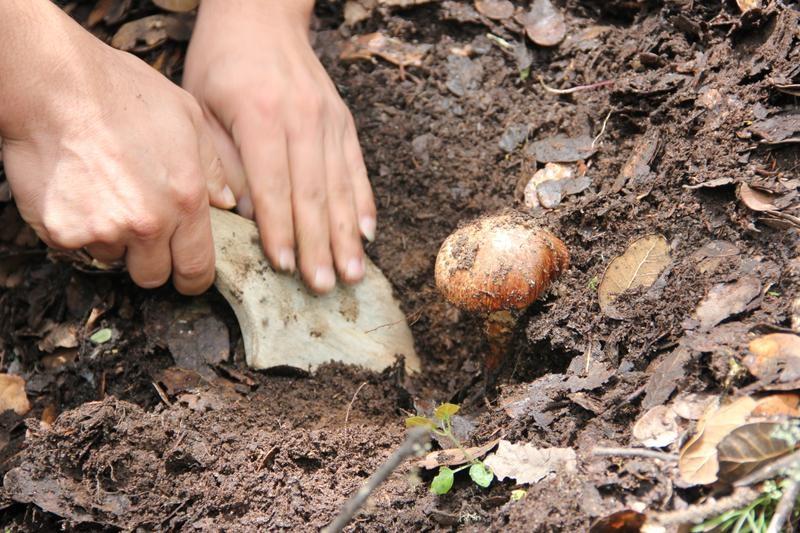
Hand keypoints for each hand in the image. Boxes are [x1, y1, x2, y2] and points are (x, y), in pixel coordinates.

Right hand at [0, 1, 234, 294]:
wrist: (54, 84)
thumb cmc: (122, 92)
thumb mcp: (186, 117)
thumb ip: (212, 167)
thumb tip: (228, 201)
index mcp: (186, 200)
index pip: (197, 269)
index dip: (193, 278)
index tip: (186, 275)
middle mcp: (149, 224)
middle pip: (153, 276)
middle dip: (151, 260)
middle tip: (140, 230)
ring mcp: (104, 231)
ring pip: (113, 259)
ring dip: (112, 240)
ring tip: (105, 193)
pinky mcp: (63, 232)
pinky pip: (75, 246)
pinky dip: (77, 228)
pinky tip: (78, 191)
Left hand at [183, 0, 376, 293]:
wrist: (261, 15)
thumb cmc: (220, 63)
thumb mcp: (200, 104)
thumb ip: (222, 159)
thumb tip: (247, 215)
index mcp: (261, 115)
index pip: (274, 185)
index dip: (280, 230)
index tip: (285, 268)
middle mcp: (302, 119)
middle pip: (314, 193)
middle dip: (319, 245)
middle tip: (325, 287)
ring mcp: (329, 120)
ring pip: (341, 187)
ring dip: (347, 235)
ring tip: (353, 274)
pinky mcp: (343, 121)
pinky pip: (357, 168)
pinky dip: (364, 203)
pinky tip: (368, 234)